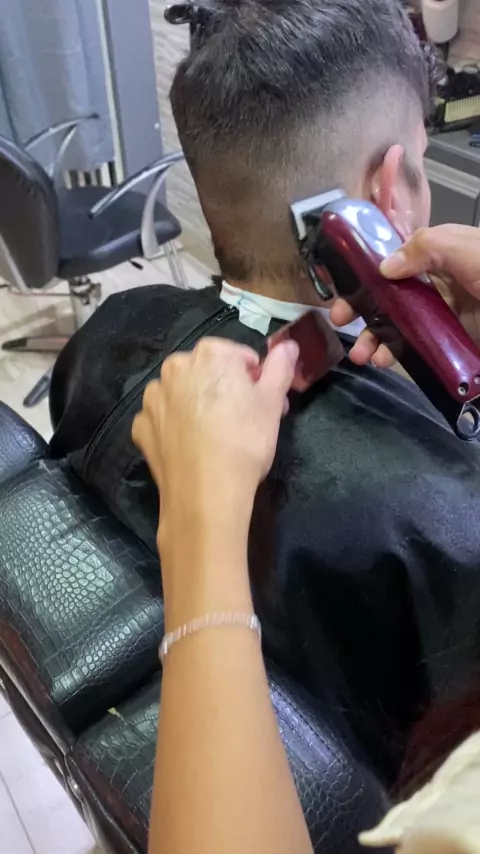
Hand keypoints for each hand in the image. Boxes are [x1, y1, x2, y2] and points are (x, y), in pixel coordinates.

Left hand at [132, 337, 297, 538]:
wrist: (206, 493)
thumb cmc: (245, 441)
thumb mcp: (272, 402)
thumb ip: (280, 367)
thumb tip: (288, 345)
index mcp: (209, 354)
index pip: (239, 357)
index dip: (254, 380)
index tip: (263, 404)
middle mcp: (175, 368)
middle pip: (207, 372)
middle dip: (225, 390)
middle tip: (244, 421)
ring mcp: (153, 398)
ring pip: (181, 394)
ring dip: (196, 405)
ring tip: (214, 436)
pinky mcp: (141, 426)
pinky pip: (163, 419)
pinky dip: (175, 427)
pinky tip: (190, 446)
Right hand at [329, 224, 479, 367]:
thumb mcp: (467, 249)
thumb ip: (427, 247)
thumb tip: (383, 267)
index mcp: (437, 255)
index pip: (393, 259)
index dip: (364, 271)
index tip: (342, 284)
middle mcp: (434, 284)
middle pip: (386, 295)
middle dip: (359, 308)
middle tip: (339, 319)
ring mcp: (438, 315)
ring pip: (395, 325)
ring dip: (372, 338)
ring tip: (360, 354)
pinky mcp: (444, 343)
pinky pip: (412, 348)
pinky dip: (393, 354)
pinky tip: (383, 360)